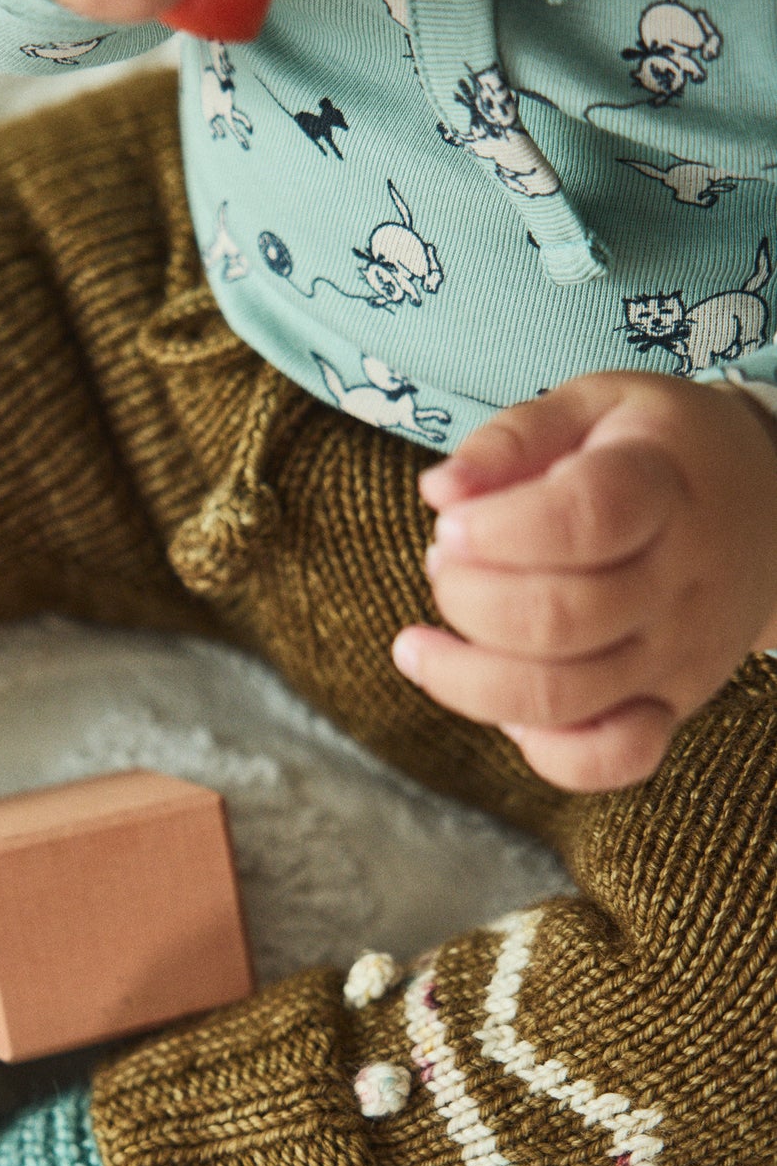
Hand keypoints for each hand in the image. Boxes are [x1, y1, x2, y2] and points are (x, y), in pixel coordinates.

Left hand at [392, 373, 776, 792]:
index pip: (586, 518)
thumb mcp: (595, 405)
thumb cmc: (656, 452)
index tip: (451, 523)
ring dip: (467, 678)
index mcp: (660, 487)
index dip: (499, 530)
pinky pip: (610, 760)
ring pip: (563, 699)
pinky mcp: (670, 705)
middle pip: (559, 620)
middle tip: (443, 566)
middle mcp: (678, 580)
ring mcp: (677, 654)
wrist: (770, 508)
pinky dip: (542, 750)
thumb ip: (514, 436)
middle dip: (466, 601)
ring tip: (422, 645)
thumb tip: (440, 490)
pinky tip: (500, 707)